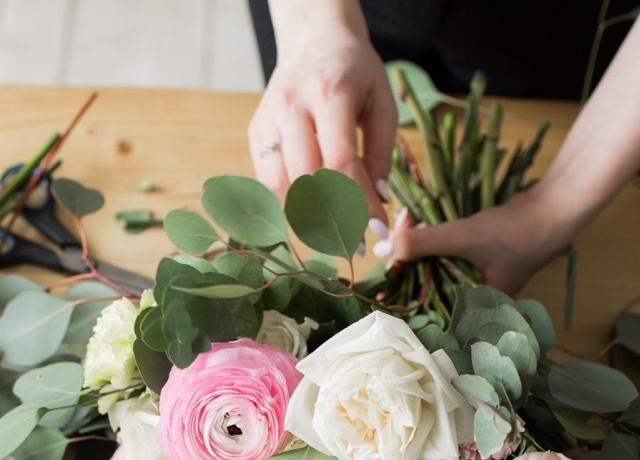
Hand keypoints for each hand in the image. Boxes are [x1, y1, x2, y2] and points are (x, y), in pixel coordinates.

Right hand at [248, 10, 397, 222]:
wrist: (313, 39)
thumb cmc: (355, 72)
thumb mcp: (382, 102)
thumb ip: (383, 152)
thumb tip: (377, 201)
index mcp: (331, 92)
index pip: (341, 161)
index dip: (357, 202)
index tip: (374, 229)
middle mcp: (293, 105)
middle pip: (306, 178)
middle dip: (332, 216)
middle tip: (353, 241)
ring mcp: (268, 118)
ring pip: (280, 184)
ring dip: (306, 213)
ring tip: (331, 228)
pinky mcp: (255, 130)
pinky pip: (267, 179)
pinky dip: (288, 200)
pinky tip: (309, 207)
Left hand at [375, 186, 575, 294]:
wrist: (552, 209)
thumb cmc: (516, 232)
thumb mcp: (465, 237)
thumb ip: (424, 243)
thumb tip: (385, 249)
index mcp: (472, 309)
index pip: (426, 312)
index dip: (400, 296)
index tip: (377, 282)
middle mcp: (471, 299)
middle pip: (426, 288)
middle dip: (404, 266)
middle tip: (386, 243)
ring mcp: (473, 279)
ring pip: (433, 269)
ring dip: (415, 251)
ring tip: (398, 229)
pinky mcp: (473, 260)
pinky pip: (443, 256)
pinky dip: (430, 242)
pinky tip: (414, 226)